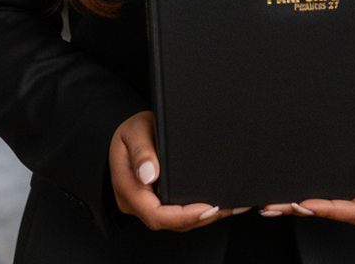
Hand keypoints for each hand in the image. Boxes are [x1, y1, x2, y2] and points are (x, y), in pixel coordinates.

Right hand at [109, 111, 245, 230]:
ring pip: (175, 220)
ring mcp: (147, 204)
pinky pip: (177, 210)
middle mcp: (137, 203)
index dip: (183, 215)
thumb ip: (141, 151)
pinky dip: (197, 209)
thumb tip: (150, 174)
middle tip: (226, 207)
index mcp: (128, 189)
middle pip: (169, 221)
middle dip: (199, 217)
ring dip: (202, 216)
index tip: (207, 208)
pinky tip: (217, 202)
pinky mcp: (158, 200)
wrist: (126, 135)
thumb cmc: (130, 133)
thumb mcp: (134, 132)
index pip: (155, 214)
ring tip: (228, 205)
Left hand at [260, 108, 354, 223]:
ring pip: (329, 206)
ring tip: (275, 204)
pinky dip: (306, 197)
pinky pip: (327, 195)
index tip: (308, 204)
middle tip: (281, 205)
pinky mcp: (347, 185)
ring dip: (301, 207)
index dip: (332, 210)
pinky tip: (287, 196)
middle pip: (338, 212)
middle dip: (308, 210)